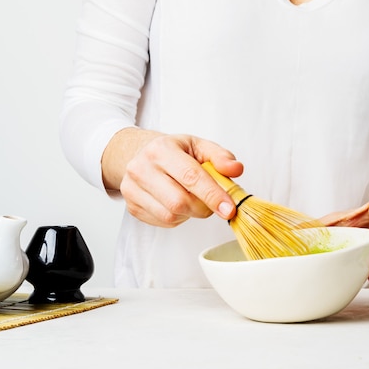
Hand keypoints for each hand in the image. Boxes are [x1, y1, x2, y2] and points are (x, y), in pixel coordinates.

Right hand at [101, 127, 243, 226]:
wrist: (141, 154)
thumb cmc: (174, 152)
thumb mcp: (199, 146)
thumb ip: (221, 157)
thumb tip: (236, 169)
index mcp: (161, 150)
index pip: (190, 177)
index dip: (213, 195)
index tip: (229, 209)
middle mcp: (142, 168)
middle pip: (180, 201)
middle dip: (203, 207)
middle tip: (212, 202)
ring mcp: (133, 189)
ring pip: (171, 215)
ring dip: (190, 213)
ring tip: (191, 198)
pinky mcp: (132, 206)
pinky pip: (163, 222)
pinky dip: (178, 217)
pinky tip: (178, 203)